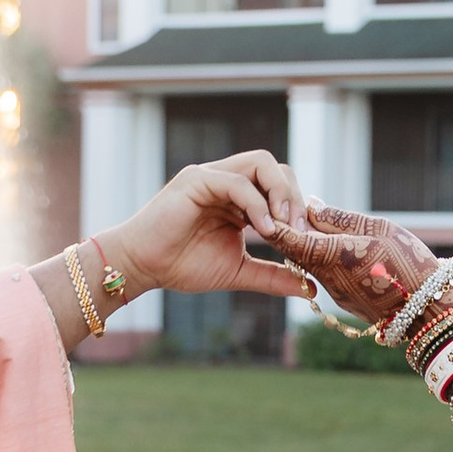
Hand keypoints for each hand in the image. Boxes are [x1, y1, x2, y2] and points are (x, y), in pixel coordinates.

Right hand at [101, 154, 312, 300]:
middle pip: (276, 169)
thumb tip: (308, 288)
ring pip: (260, 163)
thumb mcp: (238, 272)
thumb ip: (272, 275)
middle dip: (294, 198)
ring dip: (280, 192)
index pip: (280, 186)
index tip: (309, 239)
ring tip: (284, 227)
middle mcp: (228, 181)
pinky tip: (263, 228)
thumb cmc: (182, 265)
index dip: (298, 208)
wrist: (143, 267)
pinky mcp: (197, 180)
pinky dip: (255, 202)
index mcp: (240, 199)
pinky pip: (236, 180)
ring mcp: (213, 177)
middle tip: (300, 232)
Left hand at [255, 197, 443, 329]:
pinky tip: (334, 248)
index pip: (288, 237)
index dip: (276, 220)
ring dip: (304, 246)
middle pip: (293, 251)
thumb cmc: (409, 263)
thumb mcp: (378, 229)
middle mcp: (326, 278)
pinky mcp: (344, 301)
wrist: (428, 310)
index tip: (269, 204)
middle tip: (283, 209)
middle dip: (286, 231)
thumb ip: (340, 218)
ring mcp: (334, 293)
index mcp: (332, 256)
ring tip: (309, 224)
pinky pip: (324, 275)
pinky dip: (322, 259)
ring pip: (308, 263)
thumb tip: (310, 206)